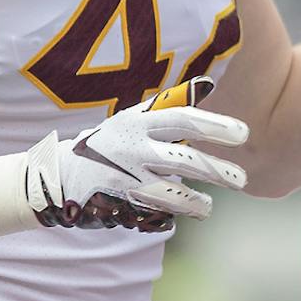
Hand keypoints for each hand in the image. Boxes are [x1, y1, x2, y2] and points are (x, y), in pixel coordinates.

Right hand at [27, 77, 246, 229]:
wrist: (55, 175)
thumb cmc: (108, 142)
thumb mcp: (132, 119)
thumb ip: (169, 107)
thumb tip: (207, 85)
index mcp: (136, 122)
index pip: (182, 120)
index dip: (215, 126)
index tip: (244, 134)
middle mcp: (131, 148)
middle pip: (183, 160)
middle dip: (217, 171)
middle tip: (242, 179)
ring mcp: (124, 179)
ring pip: (171, 193)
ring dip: (196, 201)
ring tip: (209, 206)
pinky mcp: (119, 205)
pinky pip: (155, 213)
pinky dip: (171, 214)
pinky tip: (184, 214)